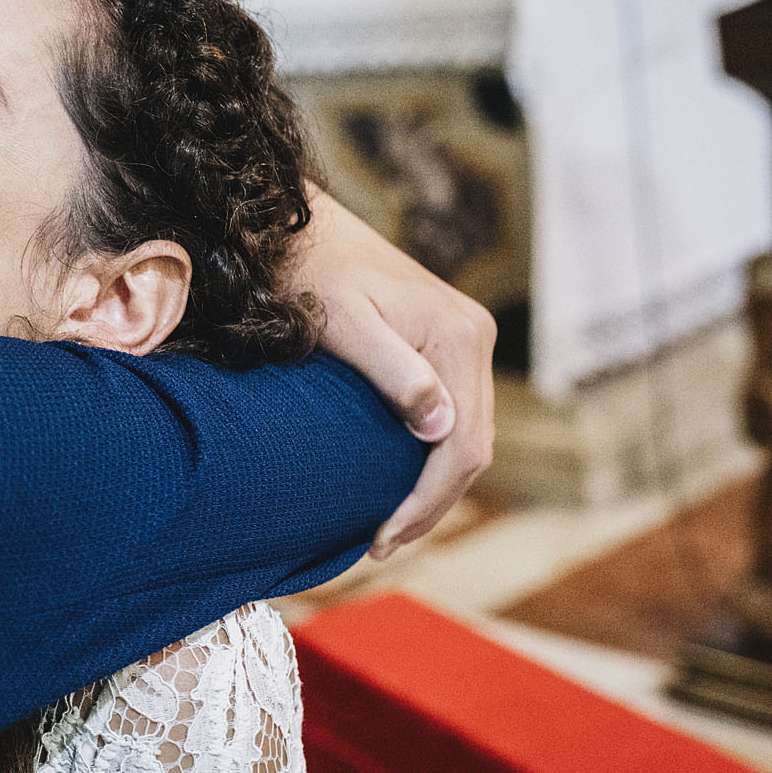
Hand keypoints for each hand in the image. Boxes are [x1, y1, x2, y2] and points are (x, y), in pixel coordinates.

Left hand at [291, 187, 495, 558]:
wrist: (298, 228)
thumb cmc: (310, 273)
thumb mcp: (345, 323)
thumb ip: (394, 373)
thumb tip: (439, 432)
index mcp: (460, 337)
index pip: (463, 445)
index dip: (427, 500)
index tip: (382, 537)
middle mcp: (474, 337)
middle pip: (472, 446)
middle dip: (431, 504)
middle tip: (381, 544)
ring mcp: (462, 339)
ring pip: (466, 435)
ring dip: (433, 487)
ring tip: (388, 527)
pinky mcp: (443, 343)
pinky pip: (451, 414)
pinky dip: (430, 457)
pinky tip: (396, 482)